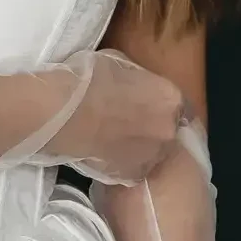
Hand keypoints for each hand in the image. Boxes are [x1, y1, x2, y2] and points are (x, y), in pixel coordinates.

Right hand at [55, 48, 186, 185]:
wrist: (64, 112)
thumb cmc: (89, 80)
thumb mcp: (122, 65)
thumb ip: (138, 82)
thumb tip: (136, 89)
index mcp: (170, 98)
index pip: (176, 105)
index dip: (158, 106)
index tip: (144, 106)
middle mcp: (169, 129)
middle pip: (167, 130)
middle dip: (152, 127)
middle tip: (127, 123)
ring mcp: (152, 155)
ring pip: (152, 152)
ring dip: (139, 148)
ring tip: (113, 141)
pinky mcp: (133, 175)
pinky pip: (133, 169)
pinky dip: (123, 164)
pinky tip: (105, 154)